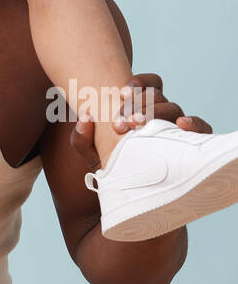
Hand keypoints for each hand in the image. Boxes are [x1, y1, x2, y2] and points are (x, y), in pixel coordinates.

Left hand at [71, 72, 210, 170]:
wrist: (132, 198)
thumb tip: (84, 118)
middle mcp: (161, 114)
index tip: (121, 93)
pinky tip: (181, 125)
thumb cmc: (114, 168)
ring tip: (140, 125)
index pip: (146, 85)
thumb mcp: (94, 155)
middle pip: (156, 96)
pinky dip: (194, 123)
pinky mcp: (193, 143)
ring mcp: (176, 128)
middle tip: (122, 121)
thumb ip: (82, 139)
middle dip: (138, 104)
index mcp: (141, 108)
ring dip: (157, 112)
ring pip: (173, 108)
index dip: (137, 84)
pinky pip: (201, 128)